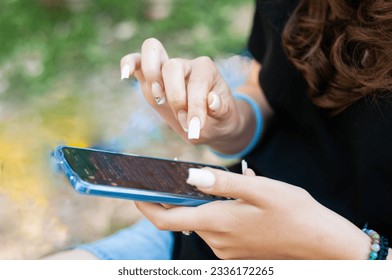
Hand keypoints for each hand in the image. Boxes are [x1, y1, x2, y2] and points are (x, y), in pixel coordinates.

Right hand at [120, 38, 243, 144]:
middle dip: (175, 97)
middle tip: (182, 120)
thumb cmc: (218, 118)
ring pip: (152, 53)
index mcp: (206, 70)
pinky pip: (136, 61)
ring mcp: (165, 68)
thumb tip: (211, 100)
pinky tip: (125, 76)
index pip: (197, 83)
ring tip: (160, 99)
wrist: (211, 123)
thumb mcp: (226, 118)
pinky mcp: (150, 78)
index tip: (195, 129)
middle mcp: (186, 64)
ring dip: (152, 77)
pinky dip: (129, 64)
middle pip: (173, 66)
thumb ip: (221, 109)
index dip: (195, 108)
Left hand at [136, 168, 370, 258]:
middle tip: (194, 175)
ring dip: (209, 202)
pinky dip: (222, 212)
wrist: (322, 244)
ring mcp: (227, 250)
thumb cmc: (294, 212)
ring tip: (235, 185)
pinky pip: (219, 229)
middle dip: (185, 196)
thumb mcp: (260, 189)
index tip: (135, 192)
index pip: (167, 218)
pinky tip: (244, 201)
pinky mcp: (237, 253)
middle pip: (185, 217)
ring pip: (204, 221)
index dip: (146, 206)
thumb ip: (222, 183)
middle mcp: (217, 240)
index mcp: (218, 222)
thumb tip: (189, 177)